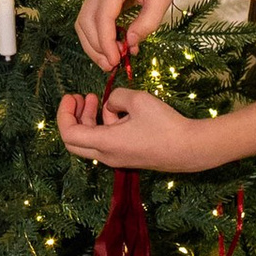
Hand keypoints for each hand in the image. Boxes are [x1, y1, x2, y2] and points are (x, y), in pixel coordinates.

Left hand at [57, 82, 221, 173]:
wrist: (191, 149)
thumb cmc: (165, 125)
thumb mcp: (138, 100)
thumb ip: (116, 97)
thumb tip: (111, 105)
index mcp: (105, 143)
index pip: (69, 133)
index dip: (64, 114)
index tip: (72, 96)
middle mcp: (107, 156)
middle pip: (75, 141)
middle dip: (73, 117)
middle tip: (80, 98)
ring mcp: (118, 159)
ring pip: (91, 141)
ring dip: (90, 119)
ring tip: (98, 99)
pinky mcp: (128, 157)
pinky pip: (106, 142)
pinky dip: (104, 126)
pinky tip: (117, 111)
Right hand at [75, 0, 195, 76]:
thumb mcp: (161, 1)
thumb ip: (145, 25)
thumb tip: (129, 45)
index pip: (101, 18)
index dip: (106, 43)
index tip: (115, 62)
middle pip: (85, 21)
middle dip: (95, 47)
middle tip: (111, 66)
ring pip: (84, 20)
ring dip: (93, 43)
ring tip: (110, 60)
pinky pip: (92, 16)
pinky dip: (99, 34)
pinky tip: (114, 46)